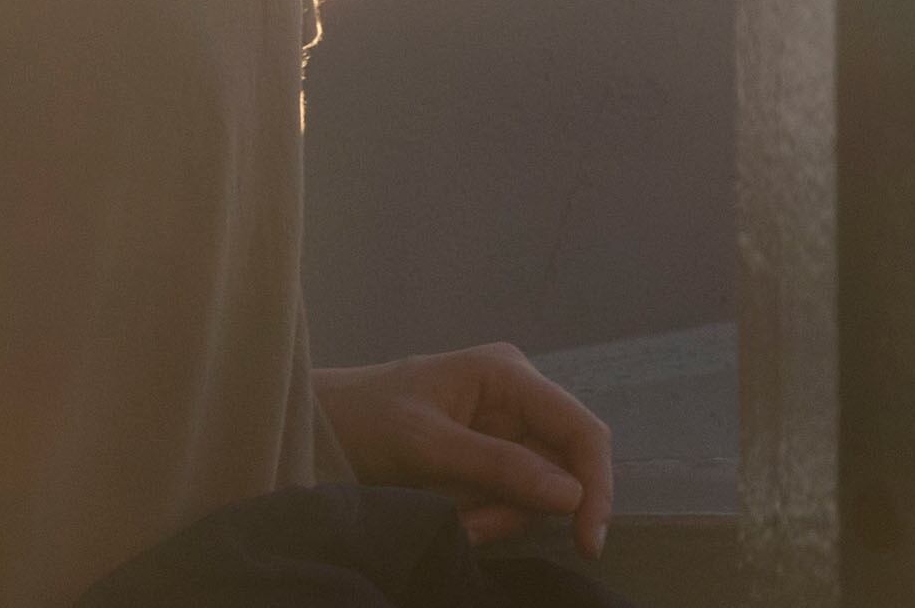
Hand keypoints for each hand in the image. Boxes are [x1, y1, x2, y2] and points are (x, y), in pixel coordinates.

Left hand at [312, 346, 613, 553]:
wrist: (319, 427)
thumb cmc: (362, 418)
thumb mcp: (425, 443)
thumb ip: (497, 466)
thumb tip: (572, 493)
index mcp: (507, 374)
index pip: (581, 430)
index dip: (595, 484)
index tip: (587, 539)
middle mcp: (517, 399)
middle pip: (563, 469)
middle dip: (521, 507)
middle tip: (473, 524)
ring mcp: (506, 430)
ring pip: (539, 494)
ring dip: (498, 517)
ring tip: (451, 517)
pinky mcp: (491, 460)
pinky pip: (511, 501)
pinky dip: (486, 517)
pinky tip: (453, 516)